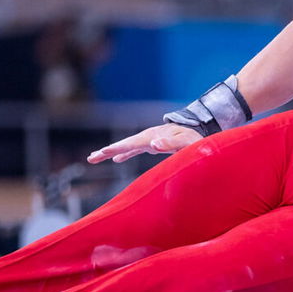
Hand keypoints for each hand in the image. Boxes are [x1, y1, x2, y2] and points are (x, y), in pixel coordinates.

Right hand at [87, 124, 203, 163]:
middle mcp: (149, 137)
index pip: (132, 143)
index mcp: (154, 136)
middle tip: (91, 157)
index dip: (118, 149)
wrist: (200, 131)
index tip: (104, 152)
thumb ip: (171, 142)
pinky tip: (116, 160)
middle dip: (108, 151)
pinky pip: (134, 149)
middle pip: (125, 144)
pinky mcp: (153, 143)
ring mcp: (150, 139)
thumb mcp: (185, 141)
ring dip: (111, 152)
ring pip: (127, 146)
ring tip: (95, 157)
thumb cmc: (194, 139)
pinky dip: (124, 154)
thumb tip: (154, 144)